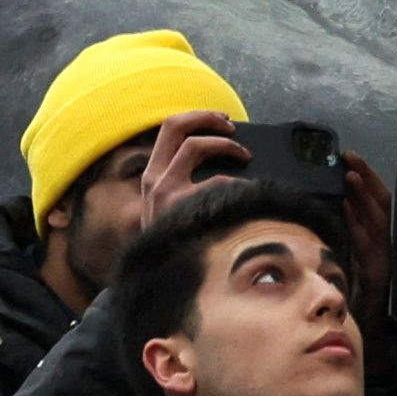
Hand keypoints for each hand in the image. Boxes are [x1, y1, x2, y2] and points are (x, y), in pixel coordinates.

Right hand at [123, 110, 253, 238]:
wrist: (162, 278)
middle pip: (174, 125)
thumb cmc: (177, 242)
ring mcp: (165, 192)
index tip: (223, 122)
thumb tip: (226, 160)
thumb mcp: (171, 210)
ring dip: (225, 145)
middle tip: (232, 126)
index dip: (197, 117)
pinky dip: (235, 181)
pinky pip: (215, 180)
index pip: (168, 130)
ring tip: (244, 155)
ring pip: (194, 145)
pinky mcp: (182, 207)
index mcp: (152, 177)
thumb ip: (187, 184)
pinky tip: (244, 192)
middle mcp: (153, 179)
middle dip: (206, 117)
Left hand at [339, 152, 394, 314]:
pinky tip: (346, 209)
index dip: (366, 178)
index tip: (348, 158)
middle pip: (381, 203)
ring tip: (349, 176)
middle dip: (367, 178)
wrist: (363, 326)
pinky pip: (368, 244)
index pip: (376, 200)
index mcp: (375, 238)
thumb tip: (328, 206)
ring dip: (364, 196)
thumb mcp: (344, 256)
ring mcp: (382, 256)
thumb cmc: (350, 294)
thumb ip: (343, 234)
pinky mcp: (377, 271)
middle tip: (349, 157)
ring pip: (379, 219)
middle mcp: (383, 243)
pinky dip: (358, 224)